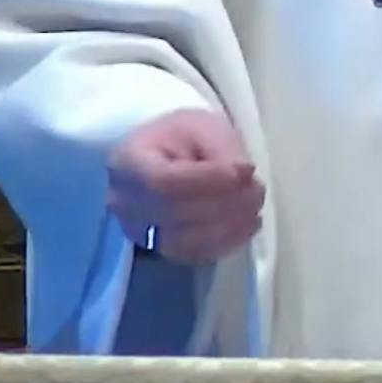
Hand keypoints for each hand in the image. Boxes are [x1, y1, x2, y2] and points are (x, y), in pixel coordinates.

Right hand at [106, 108, 263, 264]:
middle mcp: (124, 203)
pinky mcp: (157, 249)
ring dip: (228, 226)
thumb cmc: (183, 136)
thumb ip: (222, 150)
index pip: (163, 182)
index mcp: (127, 162)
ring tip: (255, 206)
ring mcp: (138, 232)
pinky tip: (247, 225)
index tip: (245, 171)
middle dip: (225, 204)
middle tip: (257, 189)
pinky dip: (225, 243)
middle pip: (174, 214)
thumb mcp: (203, 127)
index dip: (208, 181)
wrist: (166, 157)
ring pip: (184, 241)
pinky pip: (192, 255)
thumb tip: (243, 176)